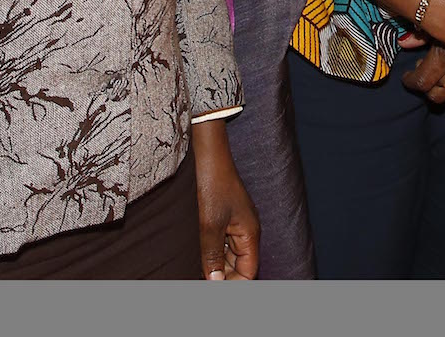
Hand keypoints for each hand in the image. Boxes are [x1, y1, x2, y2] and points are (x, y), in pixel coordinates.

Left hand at [193, 120, 258, 279]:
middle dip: (221, 278)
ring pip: (228, 256)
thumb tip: (215, 284)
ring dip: (214, 266)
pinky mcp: (225, 217)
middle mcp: (246, 231)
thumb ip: (213, 256)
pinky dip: (210, 253)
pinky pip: (221, 243)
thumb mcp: (210, 224)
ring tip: (193, 275)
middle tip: (197, 283)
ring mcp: (235, 224)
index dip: (233, 285)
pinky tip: (195, 257)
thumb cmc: (213, 184)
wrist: (208, 154)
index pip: (248, 272)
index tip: (212, 291)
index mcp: (250, 234)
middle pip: (238, 267)